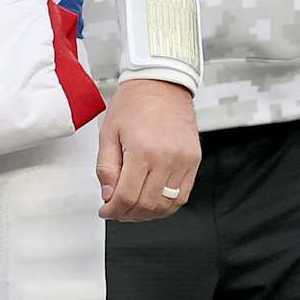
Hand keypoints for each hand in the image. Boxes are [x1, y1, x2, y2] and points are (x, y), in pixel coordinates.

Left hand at [97, 78, 199, 221]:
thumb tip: (108, 195)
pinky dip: (166, 206)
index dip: (113, 210)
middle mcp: (166, 159)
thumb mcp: (108, 133)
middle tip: (116, 211)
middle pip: (147, 204)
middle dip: (128, 215)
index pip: (127, 196)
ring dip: (147, 214)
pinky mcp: (194, 162)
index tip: (106, 211)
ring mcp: (184, 162)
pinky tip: (152, 202)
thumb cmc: (133, 104)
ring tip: (132, 209)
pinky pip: (182, 195)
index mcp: (141, 151)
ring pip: (167, 205)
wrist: (161, 85)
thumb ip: (106, 167)